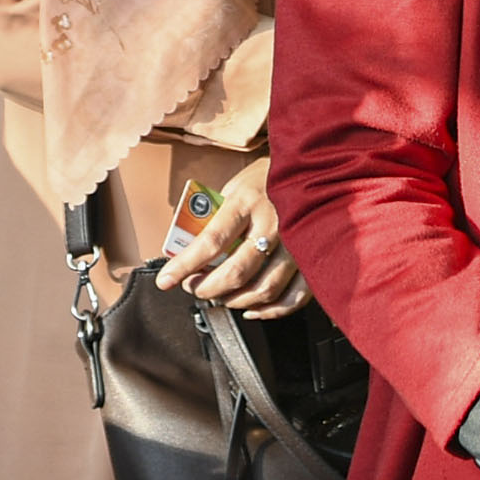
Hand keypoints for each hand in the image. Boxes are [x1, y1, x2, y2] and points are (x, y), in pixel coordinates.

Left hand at [173, 163, 305, 318]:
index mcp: (248, 201)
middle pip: (236, 272)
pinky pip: (292, 297)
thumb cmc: (266, 179)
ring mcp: (296, 243)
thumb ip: (216, 216)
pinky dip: (269, 310)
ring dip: (234, 301)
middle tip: (193, 288)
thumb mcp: (235, 187)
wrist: (311, 169)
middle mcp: (273, 223)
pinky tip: (252, 308)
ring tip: (220, 297)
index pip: (211, 240)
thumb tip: (187, 247)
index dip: (185, 266)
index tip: (166, 280)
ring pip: (263, 290)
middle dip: (207, 288)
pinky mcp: (313, 258)